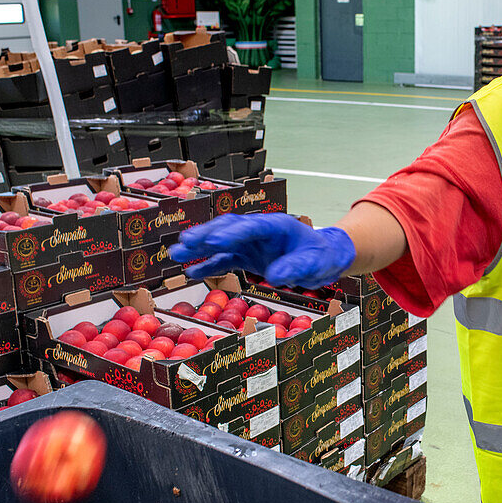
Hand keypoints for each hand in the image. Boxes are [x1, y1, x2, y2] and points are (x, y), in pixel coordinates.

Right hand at [169, 213, 355, 287]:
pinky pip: (224, 259)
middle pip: (229, 229)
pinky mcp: (247, 256)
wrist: (324, 259)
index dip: (232, 233)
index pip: (251, 226)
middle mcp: (259, 231)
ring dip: (200, 248)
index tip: (214, 240)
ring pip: (221, 243)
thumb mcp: (315, 264)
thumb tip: (276, 276)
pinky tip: (192, 271)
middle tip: (185, 243)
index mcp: (277, 225)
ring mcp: (251, 243)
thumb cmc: (322, 257)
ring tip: (177, 254)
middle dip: (206, 235)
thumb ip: (296, 268)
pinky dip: (209, 265)